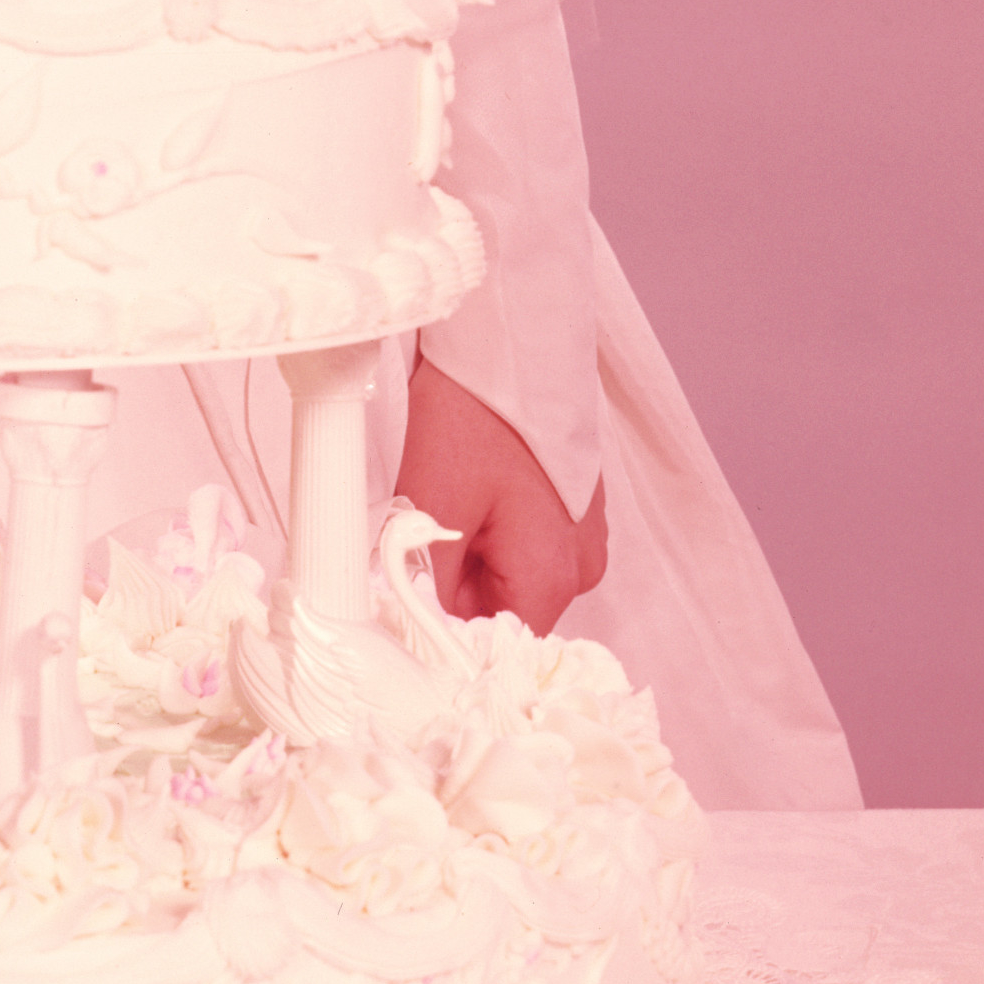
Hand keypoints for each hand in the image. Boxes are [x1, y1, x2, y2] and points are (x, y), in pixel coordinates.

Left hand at [397, 349, 608, 631]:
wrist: (510, 333)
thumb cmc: (478, 409)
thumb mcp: (434, 499)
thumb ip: (422, 579)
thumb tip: (404, 630)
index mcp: (555, 576)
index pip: (497, 650)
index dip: (444, 637)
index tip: (403, 614)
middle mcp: (580, 567)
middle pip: (501, 614)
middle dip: (449, 589)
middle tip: (414, 534)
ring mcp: (579, 536)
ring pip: (506, 578)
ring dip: (464, 558)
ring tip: (441, 501)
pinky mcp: (568, 510)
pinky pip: (520, 543)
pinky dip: (485, 531)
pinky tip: (465, 490)